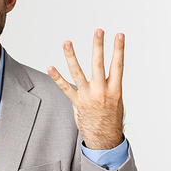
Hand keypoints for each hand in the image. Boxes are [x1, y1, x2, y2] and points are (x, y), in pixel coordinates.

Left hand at [47, 29, 124, 149]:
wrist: (105, 139)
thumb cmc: (110, 118)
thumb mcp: (117, 101)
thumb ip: (111, 84)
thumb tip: (110, 71)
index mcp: (115, 90)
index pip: (118, 65)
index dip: (119, 50)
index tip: (119, 35)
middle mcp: (102, 91)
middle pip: (99, 65)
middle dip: (99, 46)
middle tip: (98, 31)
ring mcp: (88, 96)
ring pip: (78, 73)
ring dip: (72, 56)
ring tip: (67, 42)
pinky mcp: (77, 102)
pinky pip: (65, 88)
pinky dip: (57, 78)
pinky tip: (51, 67)